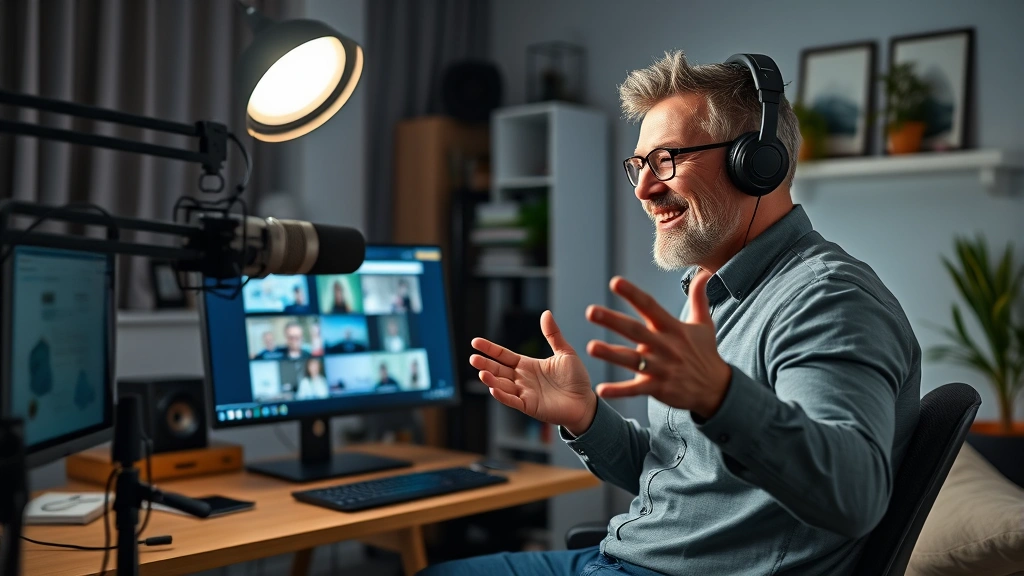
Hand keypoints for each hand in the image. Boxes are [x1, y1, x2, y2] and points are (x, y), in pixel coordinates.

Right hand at [470, 310, 596, 433]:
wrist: (586, 402)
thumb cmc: (576, 378)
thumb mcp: (565, 352)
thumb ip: (553, 335)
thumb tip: (546, 313)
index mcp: (527, 365)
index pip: (504, 355)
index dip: (490, 349)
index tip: (475, 342)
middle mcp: (522, 379)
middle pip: (498, 370)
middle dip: (485, 364)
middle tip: (473, 358)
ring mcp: (524, 393)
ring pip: (502, 385)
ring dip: (491, 380)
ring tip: (482, 373)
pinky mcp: (529, 406)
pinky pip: (513, 401)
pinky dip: (502, 396)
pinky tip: (493, 388)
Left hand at [584, 270, 730, 419]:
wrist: (717, 388)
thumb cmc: (706, 353)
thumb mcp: (704, 324)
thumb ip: (698, 298)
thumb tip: (704, 274)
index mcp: (671, 328)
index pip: (650, 306)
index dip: (632, 294)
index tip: (615, 282)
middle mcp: (664, 345)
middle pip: (635, 330)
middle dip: (613, 321)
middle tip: (590, 311)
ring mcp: (661, 368)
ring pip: (633, 360)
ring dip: (611, 354)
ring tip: (590, 347)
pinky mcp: (659, 388)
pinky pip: (636, 390)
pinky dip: (619, 391)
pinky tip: (601, 391)